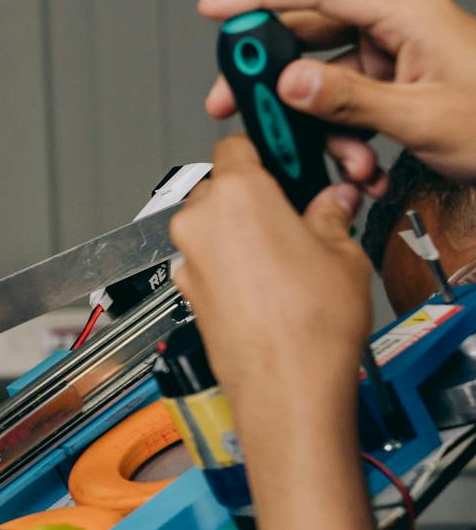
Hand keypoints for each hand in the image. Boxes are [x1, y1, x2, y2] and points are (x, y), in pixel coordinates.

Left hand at [169, 136, 371, 449]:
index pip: (237, 145)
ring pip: (211, 226)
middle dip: (254, 196)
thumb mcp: (342, 253)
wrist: (286, 384)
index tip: (281, 157)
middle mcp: (199, 222)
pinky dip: (229, 263)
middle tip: (294, 212)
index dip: (263, 149)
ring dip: (240, 232)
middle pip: (220, 187)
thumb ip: (329, 215)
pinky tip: (266, 283)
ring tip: (286, 256)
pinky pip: (207, 261)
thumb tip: (330, 203)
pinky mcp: (186, 292)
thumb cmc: (309, 325)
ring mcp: (187, 259)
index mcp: (236, 194)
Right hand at [200, 0, 475, 187]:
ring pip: (329, 79)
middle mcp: (401, 25)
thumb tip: (291, 82)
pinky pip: (352, 102)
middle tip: (233, 103)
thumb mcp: (420, 117)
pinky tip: (364, 166)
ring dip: (323, 126)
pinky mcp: (404, 82)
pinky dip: (348, 136)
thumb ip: (347, 99)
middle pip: (311, 36)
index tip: (213, 9)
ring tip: (345, 163)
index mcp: (408, 13)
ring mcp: (402, 54)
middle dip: (276, 80)